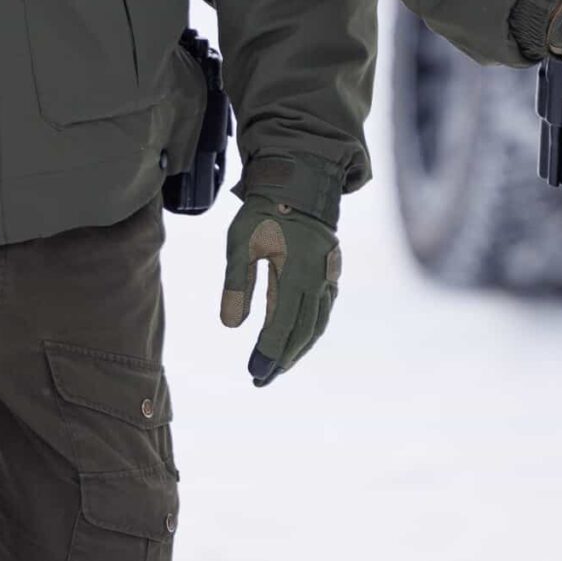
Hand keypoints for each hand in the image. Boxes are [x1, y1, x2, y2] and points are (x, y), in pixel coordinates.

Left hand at [219, 195, 341, 386]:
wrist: (300, 181)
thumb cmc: (265, 211)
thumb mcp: (241, 243)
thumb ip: (238, 284)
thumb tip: (232, 325)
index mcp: (295, 275)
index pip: (282, 327)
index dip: (268, 353)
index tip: (253, 372)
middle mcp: (316, 281)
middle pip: (302, 333)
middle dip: (281, 360)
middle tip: (260, 380)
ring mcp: (327, 276)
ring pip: (317, 324)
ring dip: (298, 349)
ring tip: (278, 366)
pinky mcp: (330, 271)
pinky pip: (324, 309)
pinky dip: (312, 330)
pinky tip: (299, 337)